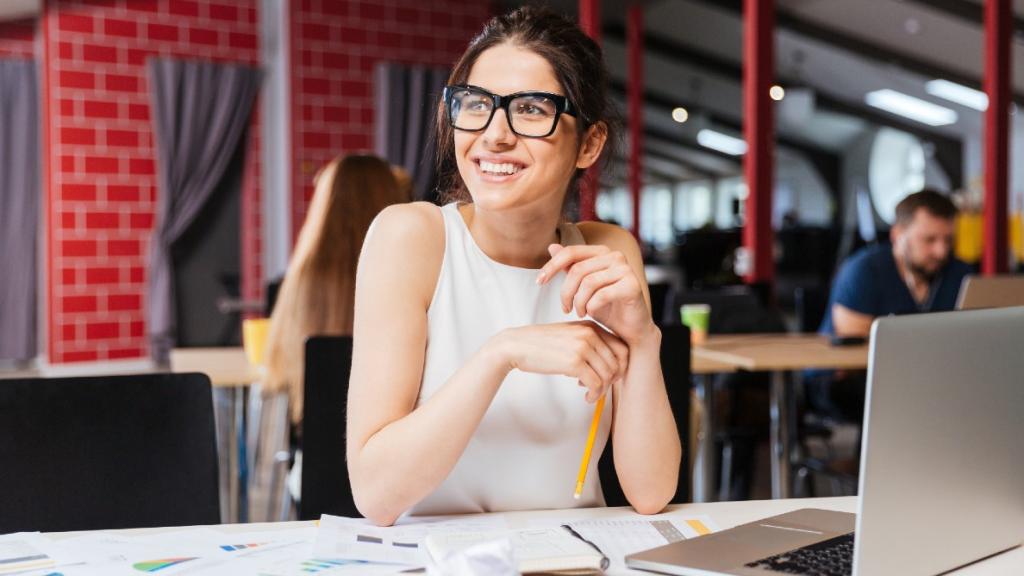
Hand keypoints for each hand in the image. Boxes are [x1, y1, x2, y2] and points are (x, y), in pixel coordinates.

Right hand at [493, 321, 628, 402]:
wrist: (517, 345)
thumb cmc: (541, 344)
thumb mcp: (570, 337)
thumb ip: (590, 344)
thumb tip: (611, 367)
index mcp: (591, 326)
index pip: (622, 347)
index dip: (621, 366)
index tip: (610, 376)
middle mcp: (590, 333)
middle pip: (618, 362)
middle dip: (612, 380)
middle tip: (599, 387)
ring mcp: (583, 347)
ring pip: (608, 375)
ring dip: (602, 390)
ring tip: (590, 393)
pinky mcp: (574, 362)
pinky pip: (596, 384)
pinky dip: (594, 395)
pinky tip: (585, 396)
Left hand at [537, 244, 652, 344]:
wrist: (631, 328)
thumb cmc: (607, 307)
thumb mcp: (583, 287)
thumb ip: (570, 267)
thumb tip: (552, 246)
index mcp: (602, 252)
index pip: (571, 252)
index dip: (552, 266)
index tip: (539, 282)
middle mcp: (616, 256)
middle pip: (578, 269)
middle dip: (566, 292)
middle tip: (565, 309)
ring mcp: (625, 270)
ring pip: (588, 282)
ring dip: (578, 302)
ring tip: (579, 312)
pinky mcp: (632, 285)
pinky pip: (601, 295)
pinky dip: (591, 307)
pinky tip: (591, 313)